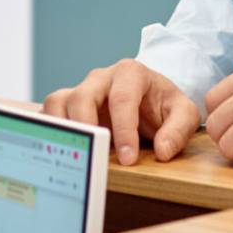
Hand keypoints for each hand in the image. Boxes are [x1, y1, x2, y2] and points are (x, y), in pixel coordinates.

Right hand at [43, 59, 200, 164]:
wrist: (150, 99)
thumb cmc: (164, 105)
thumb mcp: (183, 113)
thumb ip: (178, 130)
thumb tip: (162, 151)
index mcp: (131, 73)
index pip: (122, 99)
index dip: (123, 130)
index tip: (128, 159)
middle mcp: (101, 78)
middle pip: (83, 96)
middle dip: (87, 127)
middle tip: (95, 156)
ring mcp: (81, 89)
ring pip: (59, 101)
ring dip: (62, 128)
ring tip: (72, 152)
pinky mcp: (68, 104)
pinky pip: (49, 112)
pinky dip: (50, 129)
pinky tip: (58, 148)